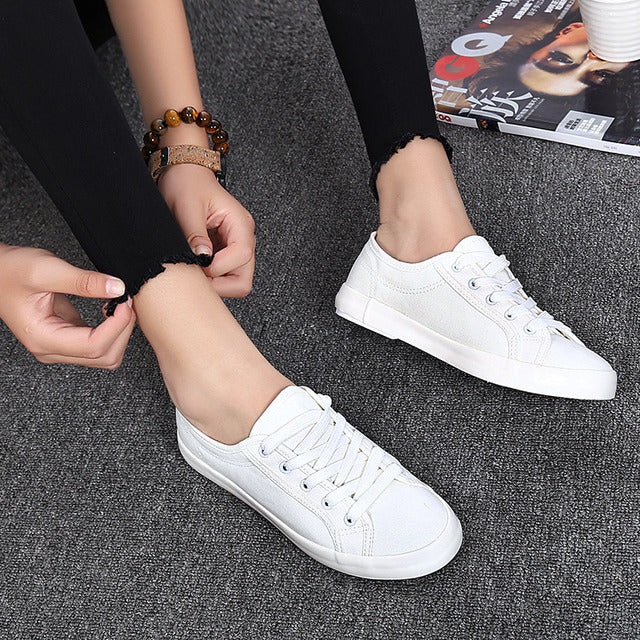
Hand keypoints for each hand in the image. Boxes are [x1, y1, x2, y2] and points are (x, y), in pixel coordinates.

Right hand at [0, 245, 135, 368]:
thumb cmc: (10, 271)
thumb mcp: (46, 269)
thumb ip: (84, 281)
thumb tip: (117, 288)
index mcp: (43, 339)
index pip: (94, 346)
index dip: (117, 326)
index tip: (124, 302)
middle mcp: (51, 349)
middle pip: (105, 356)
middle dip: (123, 330)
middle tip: (125, 301)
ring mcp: (60, 347)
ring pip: (106, 355)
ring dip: (120, 332)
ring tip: (119, 305)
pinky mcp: (68, 338)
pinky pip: (100, 345)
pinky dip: (113, 330)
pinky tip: (111, 309)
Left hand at [158, 163, 255, 297]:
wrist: (184, 175)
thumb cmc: (187, 184)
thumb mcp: (187, 205)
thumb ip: (195, 233)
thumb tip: (202, 258)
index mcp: (240, 224)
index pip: (242, 256)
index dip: (218, 267)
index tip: (197, 264)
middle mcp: (243, 238)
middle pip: (243, 279)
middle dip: (220, 284)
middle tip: (196, 277)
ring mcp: (236, 248)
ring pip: (235, 282)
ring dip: (214, 282)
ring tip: (193, 270)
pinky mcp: (225, 253)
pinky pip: (223, 276)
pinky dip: (209, 278)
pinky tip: (194, 267)